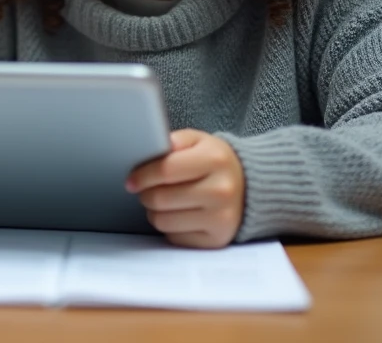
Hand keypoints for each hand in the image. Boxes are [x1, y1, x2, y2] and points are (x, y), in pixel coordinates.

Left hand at [126, 129, 244, 247]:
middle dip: (146, 194)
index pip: (165, 170)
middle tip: (148, 189)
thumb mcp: (198, 141)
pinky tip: (180, 214)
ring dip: (155, 212)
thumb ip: (173, 141)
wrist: (250, 187)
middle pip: (160, 199)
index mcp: (215, 159)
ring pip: (163, 221)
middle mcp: (221, 191)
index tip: (132, 180)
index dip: (142, 176)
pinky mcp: (216, 240)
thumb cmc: (214, 162)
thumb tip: (149, 148)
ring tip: (164, 201)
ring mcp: (221, 219)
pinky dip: (170, 227)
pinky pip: (174, 237)